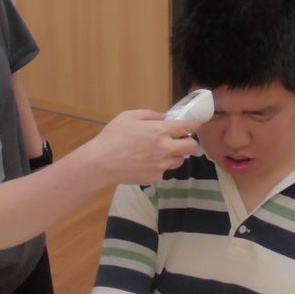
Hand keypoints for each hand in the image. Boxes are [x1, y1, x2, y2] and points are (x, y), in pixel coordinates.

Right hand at [82, 109, 199, 185]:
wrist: (100, 163)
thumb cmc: (113, 137)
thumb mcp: (129, 116)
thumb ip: (151, 115)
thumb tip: (165, 117)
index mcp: (160, 131)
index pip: (189, 127)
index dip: (193, 125)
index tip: (192, 125)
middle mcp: (166, 149)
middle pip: (192, 147)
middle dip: (188, 142)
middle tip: (178, 140)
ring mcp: (162, 166)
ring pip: (179, 160)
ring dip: (174, 155)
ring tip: (158, 152)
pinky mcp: (155, 178)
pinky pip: (164, 171)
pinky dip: (159, 166)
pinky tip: (144, 163)